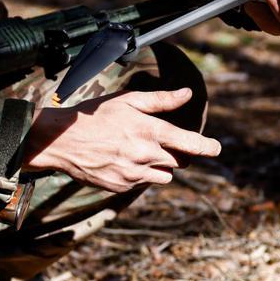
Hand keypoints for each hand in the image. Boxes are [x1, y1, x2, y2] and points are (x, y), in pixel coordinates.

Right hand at [20, 89, 220, 192]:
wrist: (63, 141)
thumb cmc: (95, 115)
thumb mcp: (127, 100)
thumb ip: (161, 100)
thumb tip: (187, 93)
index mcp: (149, 131)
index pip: (190, 143)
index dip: (207, 147)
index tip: (216, 148)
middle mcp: (145, 155)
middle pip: (179, 161)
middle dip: (176, 153)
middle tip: (160, 142)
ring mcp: (134, 174)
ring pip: (164, 175)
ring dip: (160, 166)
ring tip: (138, 151)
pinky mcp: (122, 187)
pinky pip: (143, 183)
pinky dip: (140, 174)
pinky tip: (122, 160)